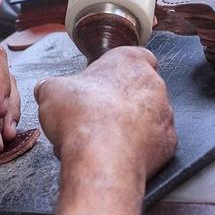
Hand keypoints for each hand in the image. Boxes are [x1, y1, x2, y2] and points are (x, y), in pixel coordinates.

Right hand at [35, 46, 175, 183]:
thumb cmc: (80, 117)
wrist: (101, 158)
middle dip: (120, 100)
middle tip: (96, 115)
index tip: (102, 83)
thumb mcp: (50, 92)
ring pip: (148, 116)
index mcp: (129, 61)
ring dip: (130, 124)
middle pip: (139, 87)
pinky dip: (138, 147)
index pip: (134, 56)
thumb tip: (46, 89)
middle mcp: (154, 84)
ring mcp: (165, 114)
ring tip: (104, 138)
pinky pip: (153, 142)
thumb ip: (52, 86)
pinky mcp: (168, 143)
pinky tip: (117, 153)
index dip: (117, 70)